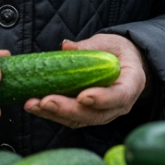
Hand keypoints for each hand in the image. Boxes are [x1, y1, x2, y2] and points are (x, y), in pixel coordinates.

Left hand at [24, 35, 146, 128]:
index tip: (82, 97)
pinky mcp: (88, 116)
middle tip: (46, 102)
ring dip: (54, 114)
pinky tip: (34, 105)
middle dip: (68, 109)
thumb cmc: (118, 52)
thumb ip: (90, 46)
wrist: (124, 64)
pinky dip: (51, 114)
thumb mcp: (109, 43)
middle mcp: (119, 105)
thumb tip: (67, 46)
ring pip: (80, 120)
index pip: (119, 96)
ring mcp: (103, 113)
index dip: (101, 99)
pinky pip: (70, 119)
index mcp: (131, 84)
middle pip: (95, 115)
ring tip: (33, 104)